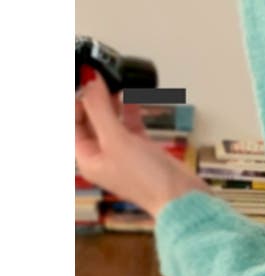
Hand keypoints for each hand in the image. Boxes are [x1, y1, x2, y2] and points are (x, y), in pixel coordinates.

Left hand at [75, 74, 210, 218]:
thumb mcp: (116, 140)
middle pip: (90, 120)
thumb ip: (99, 108)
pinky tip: (134, 97)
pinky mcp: (143, 151)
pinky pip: (131, 126)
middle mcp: (103, 156)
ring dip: (113, 103)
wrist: (182, 198)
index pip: (72, 123)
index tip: (86, 80)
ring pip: (112, 121)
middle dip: (95, 99)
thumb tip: (89, 80)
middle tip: (102, 78)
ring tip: (117, 83)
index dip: (76, 100)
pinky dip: (131, 111)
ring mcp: (124, 154)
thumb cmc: (147, 179)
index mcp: (88, 159)